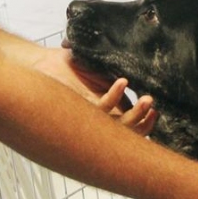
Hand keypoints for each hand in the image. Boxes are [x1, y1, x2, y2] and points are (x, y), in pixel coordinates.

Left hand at [36, 48, 157, 135]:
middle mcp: (98, 120)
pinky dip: (114, 96)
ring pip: (116, 127)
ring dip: (135, 115)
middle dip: (144, 124)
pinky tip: (122, 82)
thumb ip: (115, 82)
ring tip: (147, 99)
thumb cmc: (68, 68)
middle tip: (153, 108)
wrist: (43, 63)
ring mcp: (89, 116)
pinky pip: (101, 109)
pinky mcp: (79, 108)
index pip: (129, 129)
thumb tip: (136, 85)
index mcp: (106, 113)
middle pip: (126, 135)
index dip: (144, 124)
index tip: (155, 111)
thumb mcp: (100, 74)